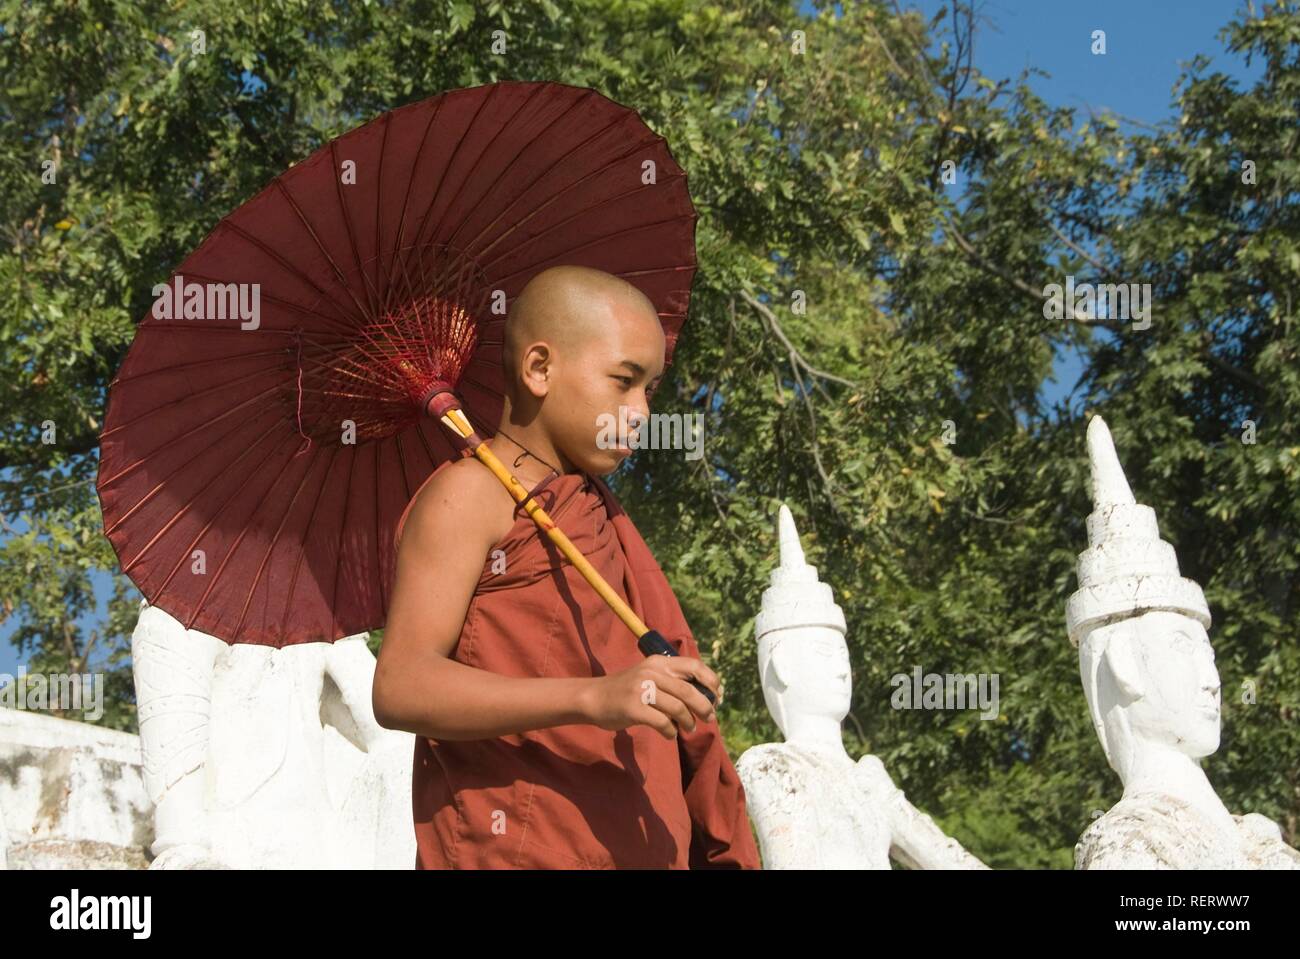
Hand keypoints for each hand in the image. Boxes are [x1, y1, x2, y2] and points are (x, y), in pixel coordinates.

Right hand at [582, 655, 719, 739]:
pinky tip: (669, 734)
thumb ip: (673, 681)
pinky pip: (663, 723)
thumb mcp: (649, 675)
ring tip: (689, 728)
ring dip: (688, 722)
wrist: (594, 697)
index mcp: (659, 662)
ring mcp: (641, 689)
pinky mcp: (634, 708)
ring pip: (678, 708)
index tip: (718, 696)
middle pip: (689, 691)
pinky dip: (670, 732)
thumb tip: (708, 696)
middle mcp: (651, 672)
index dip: (711, 681)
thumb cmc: (627, 689)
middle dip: (705, 707)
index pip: (694, 666)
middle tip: (709, 717)